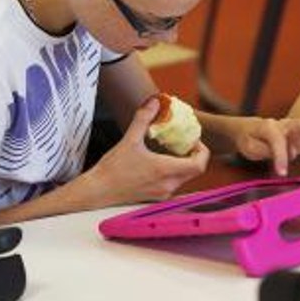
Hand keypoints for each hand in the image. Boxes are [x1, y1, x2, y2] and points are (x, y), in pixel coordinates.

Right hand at [87, 97, 209, 203]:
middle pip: (194, 171)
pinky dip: (172, 173)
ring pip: (184, 178)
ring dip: (182, 164)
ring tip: (170, 152)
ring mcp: (163, 194)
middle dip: (192, 156)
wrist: (98, 191)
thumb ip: (144, 119)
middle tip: (183, 144)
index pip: (199, 164)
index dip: (202, 151)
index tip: (193, 141)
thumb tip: (154, 102)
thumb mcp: (129, 140)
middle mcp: (168, 185)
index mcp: (165, 170)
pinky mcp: (156, 198)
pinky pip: (173, 184)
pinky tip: (159, 164)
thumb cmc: (112, 169)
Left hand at [232, 117, 299, 175]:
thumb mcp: (249, 147)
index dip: (280, 156)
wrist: (250, 129)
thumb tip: (280, 154)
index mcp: (269, 127)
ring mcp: (296, 129)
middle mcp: (285, 124)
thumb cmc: (250, 138)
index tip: (282, 173)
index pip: (278, 140)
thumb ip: (264, 150)